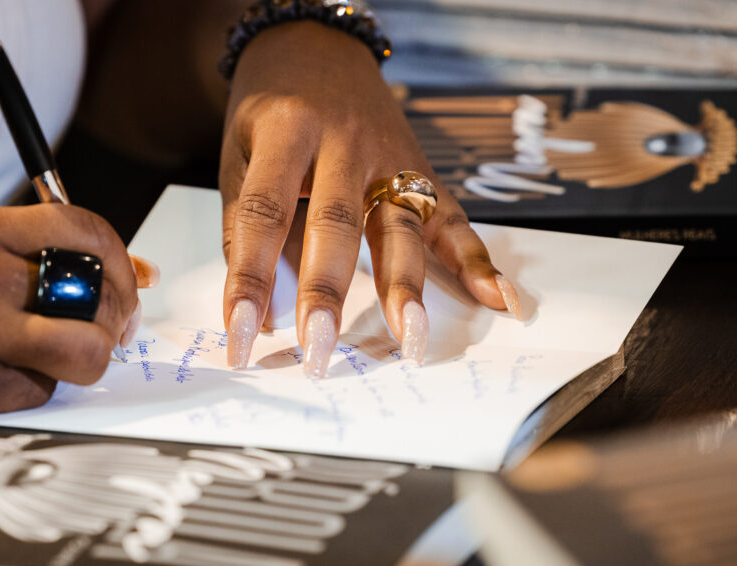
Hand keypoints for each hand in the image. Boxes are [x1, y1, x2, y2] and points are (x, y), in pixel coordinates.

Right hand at [0, 204, 155, 437]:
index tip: (131, 282)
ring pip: (85, 350)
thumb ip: (43, 250)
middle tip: (112, 327)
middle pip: (98, 293)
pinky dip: (38, 387)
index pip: (84, 228)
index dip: (121, 258)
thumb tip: (141, 270)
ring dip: (90, 358)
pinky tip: (10, 376)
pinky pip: (44, 390)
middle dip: (119, 316)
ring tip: (70, 356)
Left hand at [219, 22, 519, 376]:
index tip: (242, 337)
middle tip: (319, 350)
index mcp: (286, 130)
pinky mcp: (421, 168)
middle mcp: (344, 142)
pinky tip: (497, 299)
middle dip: (327, 294)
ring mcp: (390, 155)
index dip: (250, 280)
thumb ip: (246, 222)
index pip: (263, 215)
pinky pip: (452, 216)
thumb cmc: (270, 105)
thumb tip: (259, 301)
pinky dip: (476, 260)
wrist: (316, 44)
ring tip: (411, 341)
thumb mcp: (239, 151)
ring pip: (400, 225)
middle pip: (336, 223)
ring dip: (405, 288)